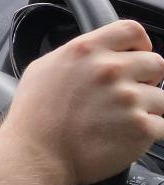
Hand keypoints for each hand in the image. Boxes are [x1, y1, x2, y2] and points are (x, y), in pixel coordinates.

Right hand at [2, 19, 163, 184]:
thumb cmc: (34, 114)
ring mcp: (128, 98)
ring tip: (125, 119)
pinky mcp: (141, 128)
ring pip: (162, 97)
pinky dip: (150, 131)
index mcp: (86, 50)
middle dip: (147, 78)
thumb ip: (74, 55)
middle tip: (130, 92)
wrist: (37, 153)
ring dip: (149, 108)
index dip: (140, 43)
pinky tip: (128, 135)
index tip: (137, 54)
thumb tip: (92, 54)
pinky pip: (163, 125)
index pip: (131, 30)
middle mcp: (110, 70)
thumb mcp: (44, 68)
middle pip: (156, 62)